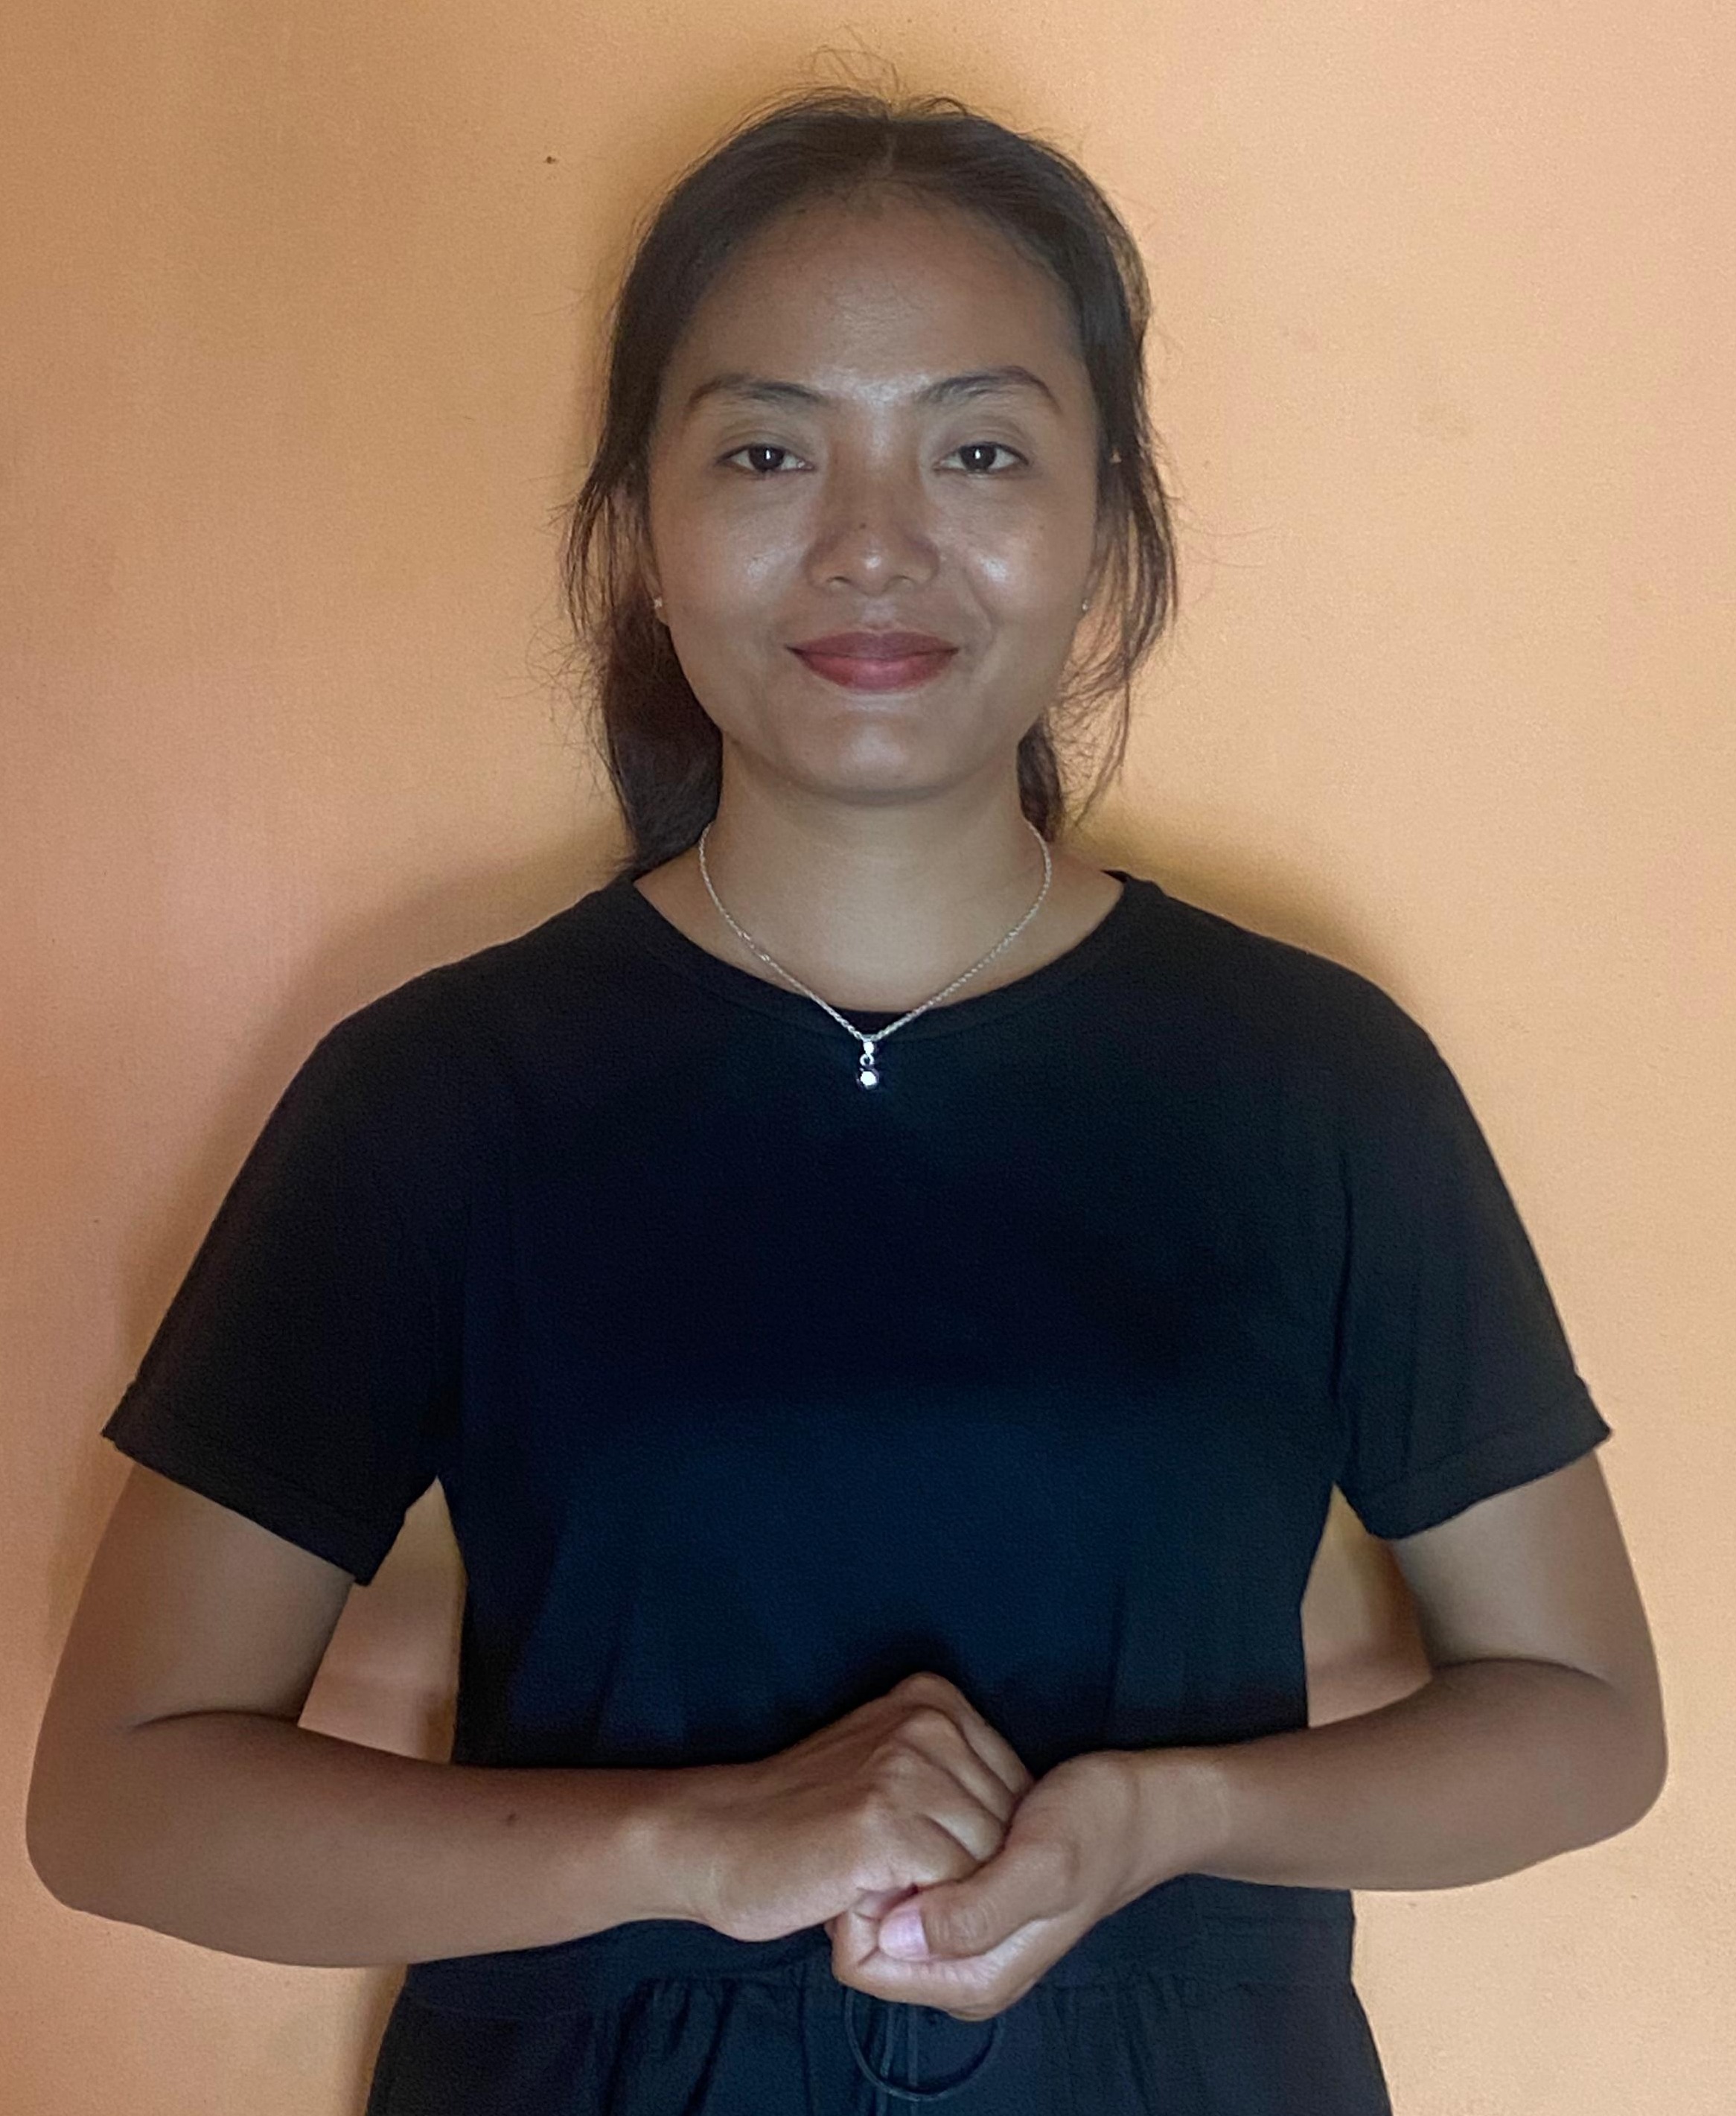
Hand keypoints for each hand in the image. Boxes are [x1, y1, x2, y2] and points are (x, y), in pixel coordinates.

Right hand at [673, 1672, 1034, 1943]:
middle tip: (908, 1884)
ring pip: (990, 1860)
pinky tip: (882, 1903)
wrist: (719, 1838)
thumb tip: (1027, 1824)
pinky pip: (959, 1888)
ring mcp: (907, 1768)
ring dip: (953, 1896)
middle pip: (1011, 1824)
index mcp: (933, 1698)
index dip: (988, 1843)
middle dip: (976, 1872)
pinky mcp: (885, 1824)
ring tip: (891, 1890)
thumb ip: (952, 1776)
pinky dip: (934, 1915)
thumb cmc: (807, 1820)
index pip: (1018, 1787)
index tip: (935, 1861)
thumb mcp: (889, 1765)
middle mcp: (927, 1721)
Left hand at [824, 1748, 1180, 2022]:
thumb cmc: (1097, 1828)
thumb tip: (894, 1935)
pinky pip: (905, 1879)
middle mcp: (958, 1969)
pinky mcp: (962, 1901)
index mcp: (972, 1980)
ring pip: (880, 1902)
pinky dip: (909, 1842)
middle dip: (875, 1876)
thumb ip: (975, 1913)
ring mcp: (959, 1936)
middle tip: (915, 1817)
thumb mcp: (1044, 1867)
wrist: (1139, 1806)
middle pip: (864, 1934)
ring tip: (935, 1809)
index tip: (896, 1841)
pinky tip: (941, 1809)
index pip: (861, 1960)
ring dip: (893, 1854)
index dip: (864, 1897)